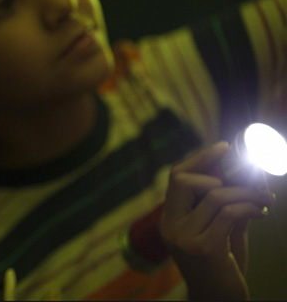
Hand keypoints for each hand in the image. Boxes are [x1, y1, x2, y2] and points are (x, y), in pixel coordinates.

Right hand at [159, 141, 273, 299]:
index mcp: (169, 220)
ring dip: (245, 192)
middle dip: (217, 172)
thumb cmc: (221, 268)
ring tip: (263, 198)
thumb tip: (241, 175)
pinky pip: (228, 213)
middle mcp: (171, 226)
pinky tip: (261, 211)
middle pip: (183, 180)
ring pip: (214, 196)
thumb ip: (224, 206)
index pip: (175, 177)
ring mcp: (185, 238)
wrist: (219, 301)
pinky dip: (249, 207)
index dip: (198, 158)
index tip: (223, 147)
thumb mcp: (220, 232)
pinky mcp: (204, 248)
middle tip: (245, 181)